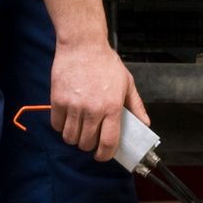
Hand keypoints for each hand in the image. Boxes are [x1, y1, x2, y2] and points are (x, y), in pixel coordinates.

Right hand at [48, 37, 149, 162]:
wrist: (83, 45)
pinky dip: (61, 127)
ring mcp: (74, 106)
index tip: (102, 156)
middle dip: (89, 146)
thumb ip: (136, 106)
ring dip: (74, 138)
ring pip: (70, 138)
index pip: (108, 142)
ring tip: (78, 130)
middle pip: (87, 143)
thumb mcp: (127, 83)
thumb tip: (145, 124)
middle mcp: (93, 109)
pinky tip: (67, 120)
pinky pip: (57, 125)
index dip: (104, 155)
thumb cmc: (105, 63)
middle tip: (90, 138)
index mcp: (112, 107)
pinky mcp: (58, 100)